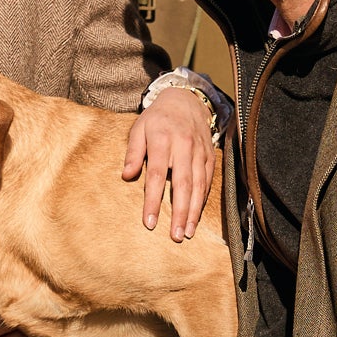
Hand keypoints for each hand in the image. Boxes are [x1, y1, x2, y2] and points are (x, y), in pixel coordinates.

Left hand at [123, 89, 215, 240]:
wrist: (185, 100)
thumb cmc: (157, 118)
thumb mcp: (139, 128)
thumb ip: (133, 152)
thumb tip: (126, 176)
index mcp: (162, 140)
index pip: (156, 175)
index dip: (153, 200)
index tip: (149, 222)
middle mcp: (184, 147)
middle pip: (182, 184)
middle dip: (180, 212)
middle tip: (176, 236)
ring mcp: (200, 152)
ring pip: (199, 185)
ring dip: (194, 211)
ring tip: (188, 232)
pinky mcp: (210, 155)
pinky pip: (208, 181)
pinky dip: (203, 199)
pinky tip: (197, 215)